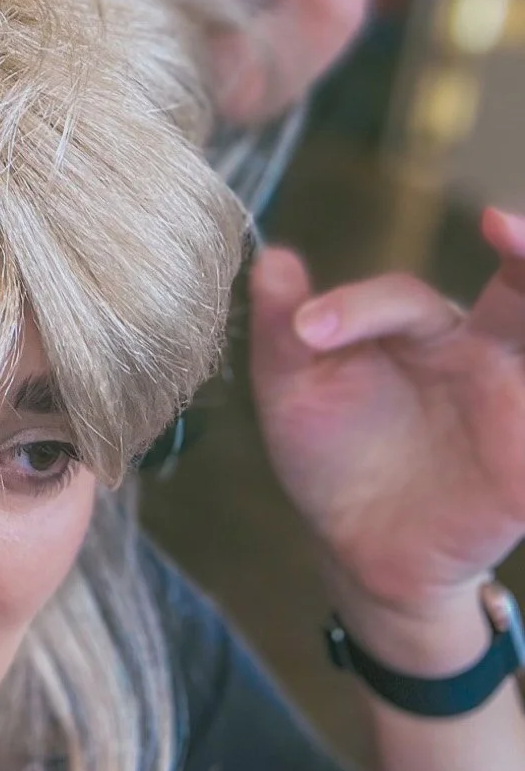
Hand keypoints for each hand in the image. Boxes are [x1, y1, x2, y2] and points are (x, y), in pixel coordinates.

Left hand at [249, 231, 524, 634]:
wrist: (356, 547)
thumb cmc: (328, 452)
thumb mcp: (293, 390)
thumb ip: (283, 327)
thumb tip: (271, 257)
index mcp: (420, 329)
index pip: (404, 299)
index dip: (357, 309)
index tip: (309, 334)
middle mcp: (478, 353)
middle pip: (516, 289)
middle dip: (522, 248)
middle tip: (500, 222)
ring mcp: (511, 405)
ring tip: (523, 250)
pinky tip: (517, 416)